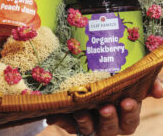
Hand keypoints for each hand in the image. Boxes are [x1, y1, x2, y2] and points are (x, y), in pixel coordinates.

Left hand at [47, 76, 162, 135]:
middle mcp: (106, 123)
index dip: (130, 113)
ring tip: (81, 112)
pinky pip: (67, 124)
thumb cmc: (114, 81)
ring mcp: (89, 124)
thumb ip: (148, 83)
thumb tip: (159, 89)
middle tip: (106, 107)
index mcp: (123, 116)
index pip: (130, 121)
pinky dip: (63, 120)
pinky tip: (57, 114)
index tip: (128, 100)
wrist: (86, 80)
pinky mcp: (71, 121)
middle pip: (111, 129)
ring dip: (86, 122)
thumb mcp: (131, 79)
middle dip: (109, 119)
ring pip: (89, 130)